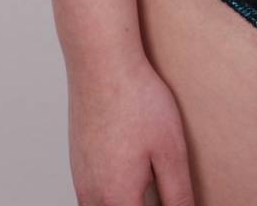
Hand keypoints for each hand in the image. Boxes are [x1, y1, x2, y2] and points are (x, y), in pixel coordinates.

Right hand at [68, 55, 194, 205]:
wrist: (101, 64)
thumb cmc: (136, 100)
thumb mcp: (170, 150)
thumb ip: (178, 195)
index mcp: (118, 198)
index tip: (173, 198)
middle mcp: (93, 197)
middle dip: (144, 203)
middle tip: (158, 179)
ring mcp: (81, 181)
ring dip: (127, 200)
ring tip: (148, 180)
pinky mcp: (78, 165)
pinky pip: (92, 197)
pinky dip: (112, 193)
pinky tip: (130, 172)